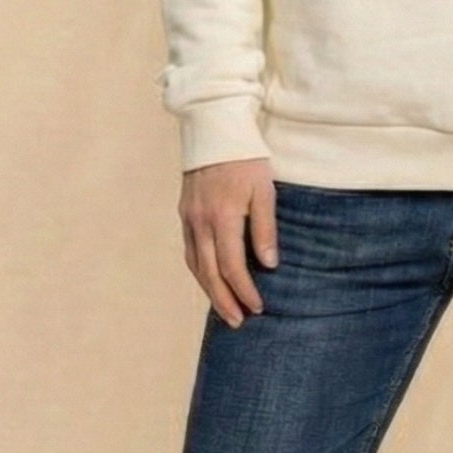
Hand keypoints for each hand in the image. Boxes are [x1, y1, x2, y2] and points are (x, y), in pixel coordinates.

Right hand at [178, 157, 279, 326]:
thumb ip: (265, 228)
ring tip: (224, 310)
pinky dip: (199, 271)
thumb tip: (268, 264)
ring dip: (209, 291)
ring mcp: (189, 219)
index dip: (244, 290)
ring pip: (195, 265)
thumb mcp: (264, 190)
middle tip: (238, 322)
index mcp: (222, 217)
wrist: (213, 130)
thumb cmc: (246, 159)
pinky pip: (189, 251)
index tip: (258, 307)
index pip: (231, 266)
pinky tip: (209, 281)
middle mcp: (200, 222)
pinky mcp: (184, 214)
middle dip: (224, 300)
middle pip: (209, 273)